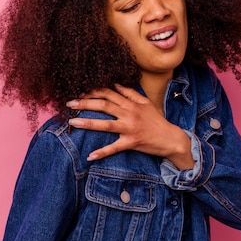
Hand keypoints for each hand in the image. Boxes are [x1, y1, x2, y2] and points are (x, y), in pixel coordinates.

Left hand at [66, 84, 193, 168]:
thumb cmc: (157, 120)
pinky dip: (102, 152)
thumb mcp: (145, 103)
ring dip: (88, 123)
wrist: (171, 138)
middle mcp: (129, 114)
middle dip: (85, 103)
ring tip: (72, 122)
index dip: (93, 91)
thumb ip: (130, 93)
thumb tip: (115, 84)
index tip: (79, 91)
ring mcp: (130, 128)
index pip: (109, 94)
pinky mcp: (131, 142)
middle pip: (104, 106)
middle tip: (69, 104)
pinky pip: (114, 148)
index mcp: (131, 103)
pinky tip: (90, 156)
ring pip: (105, 124)